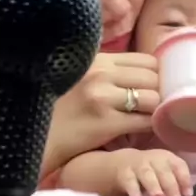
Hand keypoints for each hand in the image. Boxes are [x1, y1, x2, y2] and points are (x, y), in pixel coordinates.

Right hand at [43, 52, 159, 174]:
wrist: (38, 135)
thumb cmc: (59, 108)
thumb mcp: (80, 75)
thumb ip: (107, 70)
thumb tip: (144, 72)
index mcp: (97, 59)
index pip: (146, 60)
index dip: (154, 76)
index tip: (151, 89)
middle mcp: (101, 74)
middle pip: (153, 78)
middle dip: (158, 93)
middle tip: (152, 107)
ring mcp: (103, 98)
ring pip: (153, 99)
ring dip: (155, 110)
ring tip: (148, 118)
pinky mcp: (106, 122)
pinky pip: (145, 121)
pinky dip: (151, 126)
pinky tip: (144, 130)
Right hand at [116, 149, 193, 195]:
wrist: (124, 163)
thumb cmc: (152, 171)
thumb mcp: (165, 172)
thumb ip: (176, 182)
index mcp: (167, 158)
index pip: (179, 166)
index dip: (184, 179)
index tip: (188, 195)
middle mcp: (154, 159)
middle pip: (163, 171)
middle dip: (171, 186)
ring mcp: (138, 165)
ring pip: (147, 174)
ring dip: (153, 186)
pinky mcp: (125, 174)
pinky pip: (130, 182)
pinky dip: (134, 192)